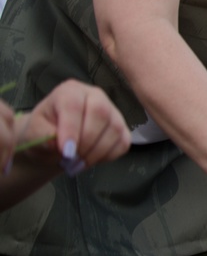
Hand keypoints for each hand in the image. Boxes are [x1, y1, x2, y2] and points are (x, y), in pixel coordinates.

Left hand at [2, 81, 129, 175]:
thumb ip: (43, 136)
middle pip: (100, 113)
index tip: (66, 152)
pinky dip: (108, 156)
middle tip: (71, 160)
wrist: (55, 138)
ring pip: (114, 129)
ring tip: (77, 164)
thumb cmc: (44, 130)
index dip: (71, 129)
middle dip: (86, 142)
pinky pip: (123, 142)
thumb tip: (58, 145)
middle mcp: (96, 96)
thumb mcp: (34, 132)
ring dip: (96, 153)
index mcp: (70, 91)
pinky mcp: (122, 128)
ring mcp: (113, 111)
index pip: (75, 105)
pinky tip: (91, 159)